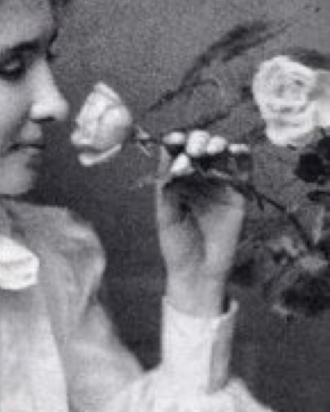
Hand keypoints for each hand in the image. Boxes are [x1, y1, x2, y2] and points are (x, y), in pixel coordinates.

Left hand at [156, 130, 249, 316]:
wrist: (198, 272)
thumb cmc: (177, 247)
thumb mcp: (166, 217)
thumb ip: (168, 190)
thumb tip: (172, 161)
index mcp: (176, 180)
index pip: (176, 152)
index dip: (176, 141)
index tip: (173, 140)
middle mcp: (197, 178)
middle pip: (199, 146)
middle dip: (196, 142)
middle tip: (193, 153)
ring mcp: (219, 183)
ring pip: (221, 151)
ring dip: (216, 144)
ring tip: (209, 151)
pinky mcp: (239, 192)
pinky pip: (244, 167)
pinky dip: (242, 154)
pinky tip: (234, 151)